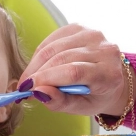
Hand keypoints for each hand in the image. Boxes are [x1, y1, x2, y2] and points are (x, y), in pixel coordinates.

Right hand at [18, 23, 133, 115]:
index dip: (47, 78)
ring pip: (54, 47)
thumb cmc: (96, 96)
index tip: (28, 89)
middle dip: (38, 73)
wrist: (111, 78)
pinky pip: (53, 38)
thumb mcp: (81, 108)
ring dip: (36, 63)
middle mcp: (105, 50)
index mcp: (109, 74)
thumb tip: (38, 92)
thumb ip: (60, 102)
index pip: (74, 72)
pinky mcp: (81, 27)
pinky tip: (38, 65)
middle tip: (24, 87)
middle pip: (62, 58)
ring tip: (29, 78)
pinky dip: (41, 53)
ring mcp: (93, 35)